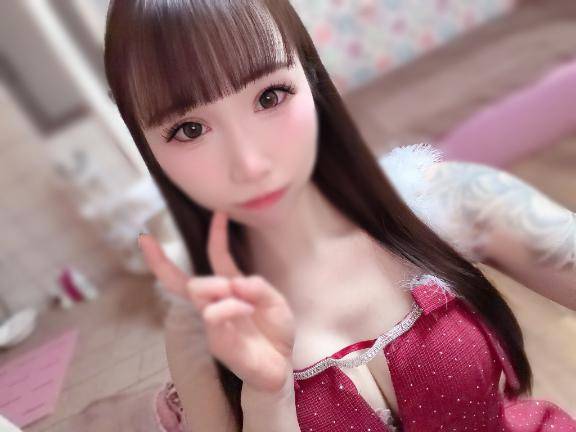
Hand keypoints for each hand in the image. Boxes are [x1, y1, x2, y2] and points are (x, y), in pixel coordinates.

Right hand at [138, 211, 295, 392]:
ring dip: (217, 287)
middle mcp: (217, 303)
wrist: (281, 365)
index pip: (216, 258)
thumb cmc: (275, 332)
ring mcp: (214, 323)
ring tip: (243, 298)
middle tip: (163, 249)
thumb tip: (234, 281)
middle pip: (183, 281)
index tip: (220, 213)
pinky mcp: (217, 342)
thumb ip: (257, 287)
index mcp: (232, 288)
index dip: (216, 235)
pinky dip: (230, 307)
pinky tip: (246, 309)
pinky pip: (213, 316)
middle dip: (164, 263)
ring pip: (198, 293)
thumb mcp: (275, 302)